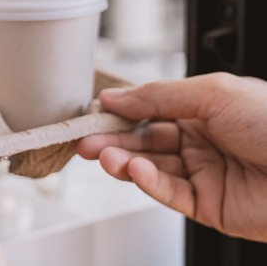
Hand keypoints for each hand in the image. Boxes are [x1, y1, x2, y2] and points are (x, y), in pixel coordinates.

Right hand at [77, 72, 266, 241]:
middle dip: (113, 139)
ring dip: (124, 161)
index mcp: (205, 109)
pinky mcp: (208, 206)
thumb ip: (158, 95)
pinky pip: (170, 192)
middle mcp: (202, 140)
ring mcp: (204, 174)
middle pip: (145, 139)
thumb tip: (115, 96)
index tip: (93, 111)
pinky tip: (136, 170)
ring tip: (103, 156)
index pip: (151, 109)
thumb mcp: (213, 93)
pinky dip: (149, 182)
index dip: (121, 111)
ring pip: (151, 166)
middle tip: (85, 139)